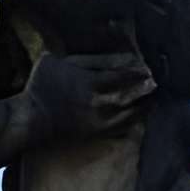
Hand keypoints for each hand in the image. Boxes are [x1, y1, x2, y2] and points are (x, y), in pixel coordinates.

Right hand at [23, 47, 155, 141]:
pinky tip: (139, 115)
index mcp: (89, 83)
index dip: (137, 73)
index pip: (121, 76)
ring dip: (143, 106)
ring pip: (128, 114)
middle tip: (157, 84)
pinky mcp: (95, 133)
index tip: (148, 68)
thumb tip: (108, 57)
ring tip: (153, 99)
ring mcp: (97, 121)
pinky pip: (120, 128)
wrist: (32, 118)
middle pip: (129, 96)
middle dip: (145, 90)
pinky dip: (132, 121)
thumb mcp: (58, 61)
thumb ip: (84, 58)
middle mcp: (97, 103)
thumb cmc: (41, 85)